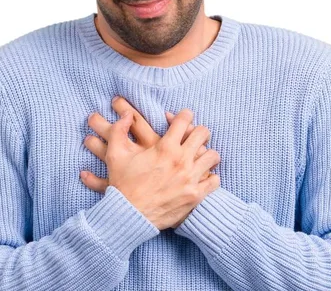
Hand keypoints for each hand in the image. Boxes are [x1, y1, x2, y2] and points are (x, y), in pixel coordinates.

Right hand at [81, 97, 212, 192]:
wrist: (129, 216)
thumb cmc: (123, 185)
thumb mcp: (115, 155)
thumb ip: (118, 130)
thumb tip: (126, 114)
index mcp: (165, 148)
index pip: (184, 120)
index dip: (184, 115)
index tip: (184, 117)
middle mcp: (181, 160)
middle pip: (202, 133)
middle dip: (198, 132)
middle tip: (193, 136)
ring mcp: (191, 179)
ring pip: (213, 156)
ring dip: (207, 154)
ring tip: (200, 156)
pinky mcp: (196, 196)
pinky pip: (215, 180)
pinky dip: (211, 177)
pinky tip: (203, 177)